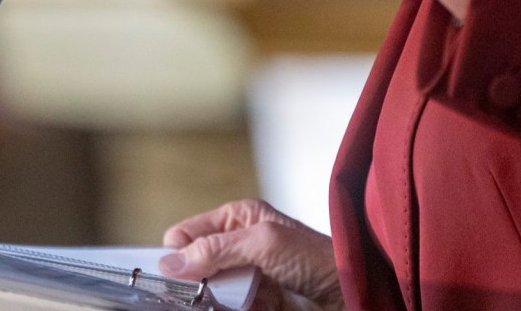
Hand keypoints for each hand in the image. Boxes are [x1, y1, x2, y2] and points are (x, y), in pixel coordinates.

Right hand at [158, 199, 341, 310]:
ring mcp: (247, 276)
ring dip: (213, 300)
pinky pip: (227, 308)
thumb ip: (215, 250)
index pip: (187, 233)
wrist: (349, 292)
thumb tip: (172, 261)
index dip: (177, 253)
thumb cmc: (317, 257)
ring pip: (208, 292)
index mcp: (239, 219)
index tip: (176, 274)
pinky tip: (247, 307)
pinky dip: (229, 310)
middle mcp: (240, 245)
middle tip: (204, 291)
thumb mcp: (262, 243)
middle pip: (194, 266)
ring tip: (235, 300)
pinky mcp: (255, 302)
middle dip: (195, 280)